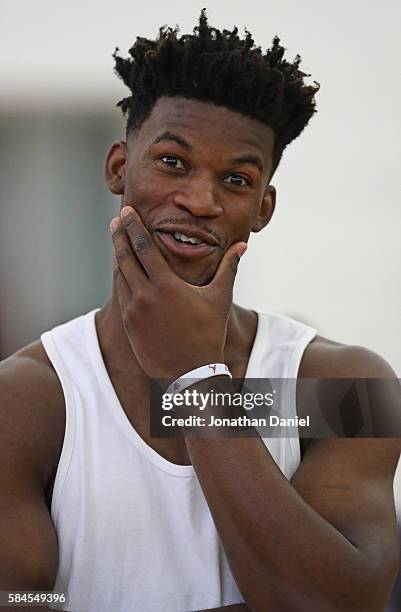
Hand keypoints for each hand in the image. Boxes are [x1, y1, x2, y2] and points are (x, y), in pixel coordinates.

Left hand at [110, 206, 246, 378]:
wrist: (190, 374)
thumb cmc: (208, 335)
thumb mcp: (219, 299)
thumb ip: (228, 268)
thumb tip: (242, 246)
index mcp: (165, 285)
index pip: (143, 246)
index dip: (133, 226)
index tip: (127, 212)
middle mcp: (144, 295)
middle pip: (125, 257)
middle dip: (119, 236)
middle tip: (116, 221)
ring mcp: (133, 311)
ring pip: (120, 275)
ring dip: (118, 256)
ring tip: (119, 242)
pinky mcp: (128, 324)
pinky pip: (121, 294)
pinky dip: (121, 278)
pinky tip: (123, 271)